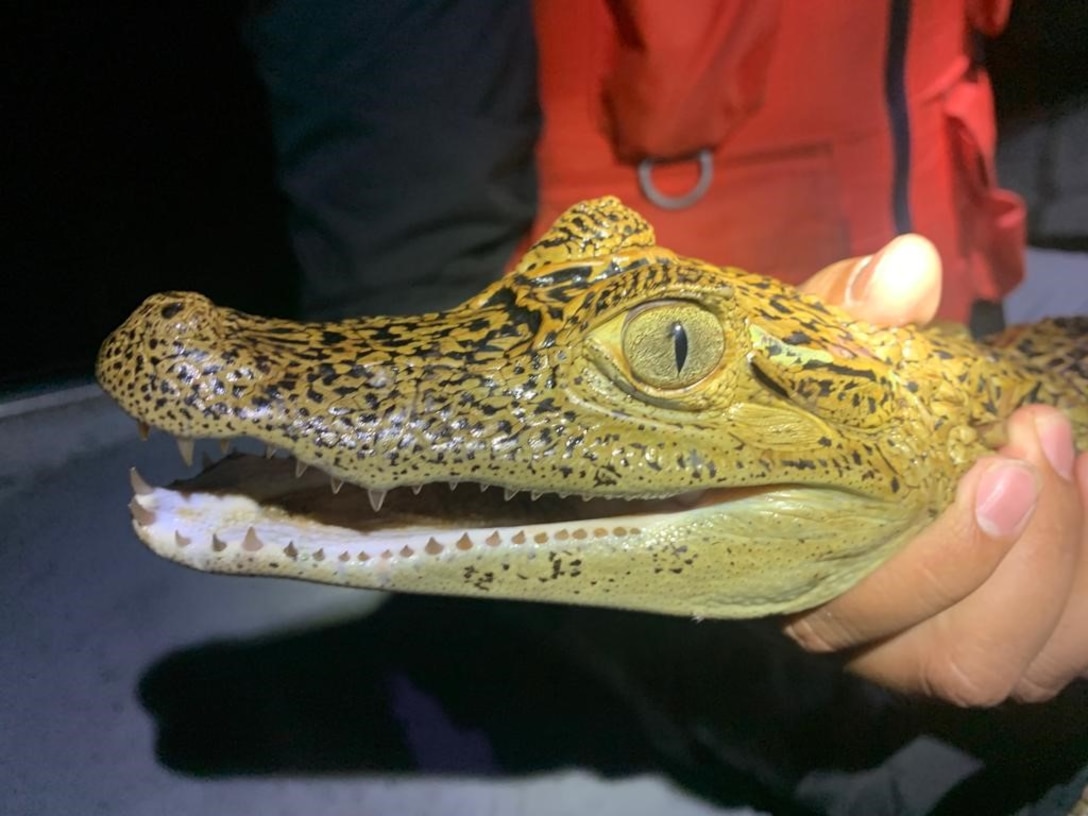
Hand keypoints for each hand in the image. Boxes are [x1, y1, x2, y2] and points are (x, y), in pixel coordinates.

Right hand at [784, 236, 1087, 704]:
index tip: (998, 466)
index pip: (862, 620)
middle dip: (1027, 562)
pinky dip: (1085, 577)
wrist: (854, 424)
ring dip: (1065, 565)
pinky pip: (1064, 647)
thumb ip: (850, 311)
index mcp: (798, 577)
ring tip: (1055, 450)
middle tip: (1035, 442)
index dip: (943, 566)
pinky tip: (1070, 486)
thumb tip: (908, 268)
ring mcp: (932, 650)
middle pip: (964, 664)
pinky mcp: (995, 641)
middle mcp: (863, 639)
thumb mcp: (824, 341)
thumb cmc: (823, 392)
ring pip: (1022, 666)